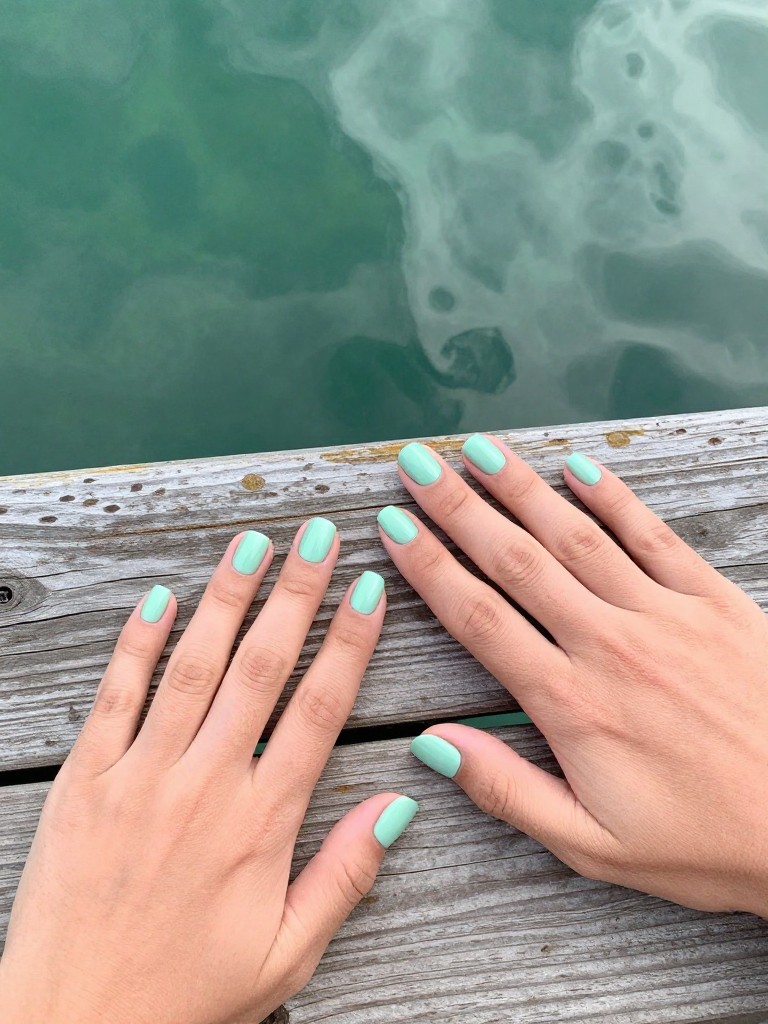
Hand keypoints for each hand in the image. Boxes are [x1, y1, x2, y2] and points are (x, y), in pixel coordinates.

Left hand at [0, 522, 417, 1023]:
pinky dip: (138, 643)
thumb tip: (399, 803)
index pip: (319, 709)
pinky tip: (162, 597)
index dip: (349, 643)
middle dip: (296, 594)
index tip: (368, 589)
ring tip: (252, 543)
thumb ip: (345, 874)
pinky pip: (116, 696)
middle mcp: (205, 785)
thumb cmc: (187, 996)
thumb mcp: (286, 954)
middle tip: (318, 537)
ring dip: (226, 598)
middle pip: (262, 668)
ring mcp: (141, 775)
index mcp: (261, 824)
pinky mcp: (86, 780)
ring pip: (193, 667)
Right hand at [379, 437, 767, 915]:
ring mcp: (665, 615)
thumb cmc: (705, 843)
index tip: (396, 525)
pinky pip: (654, 536)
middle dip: (459, 507)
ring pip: (576, 536)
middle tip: (418, 464)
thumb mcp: (592, 845)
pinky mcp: (715, 602)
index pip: (479, 617)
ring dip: (523, 488)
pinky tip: (579, 467)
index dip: (430, 565)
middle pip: (517, 560)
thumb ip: (507, 790)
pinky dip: (614, 497)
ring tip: (479, 450)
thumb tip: (433, 745)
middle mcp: (610, 645)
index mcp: (573, 704)